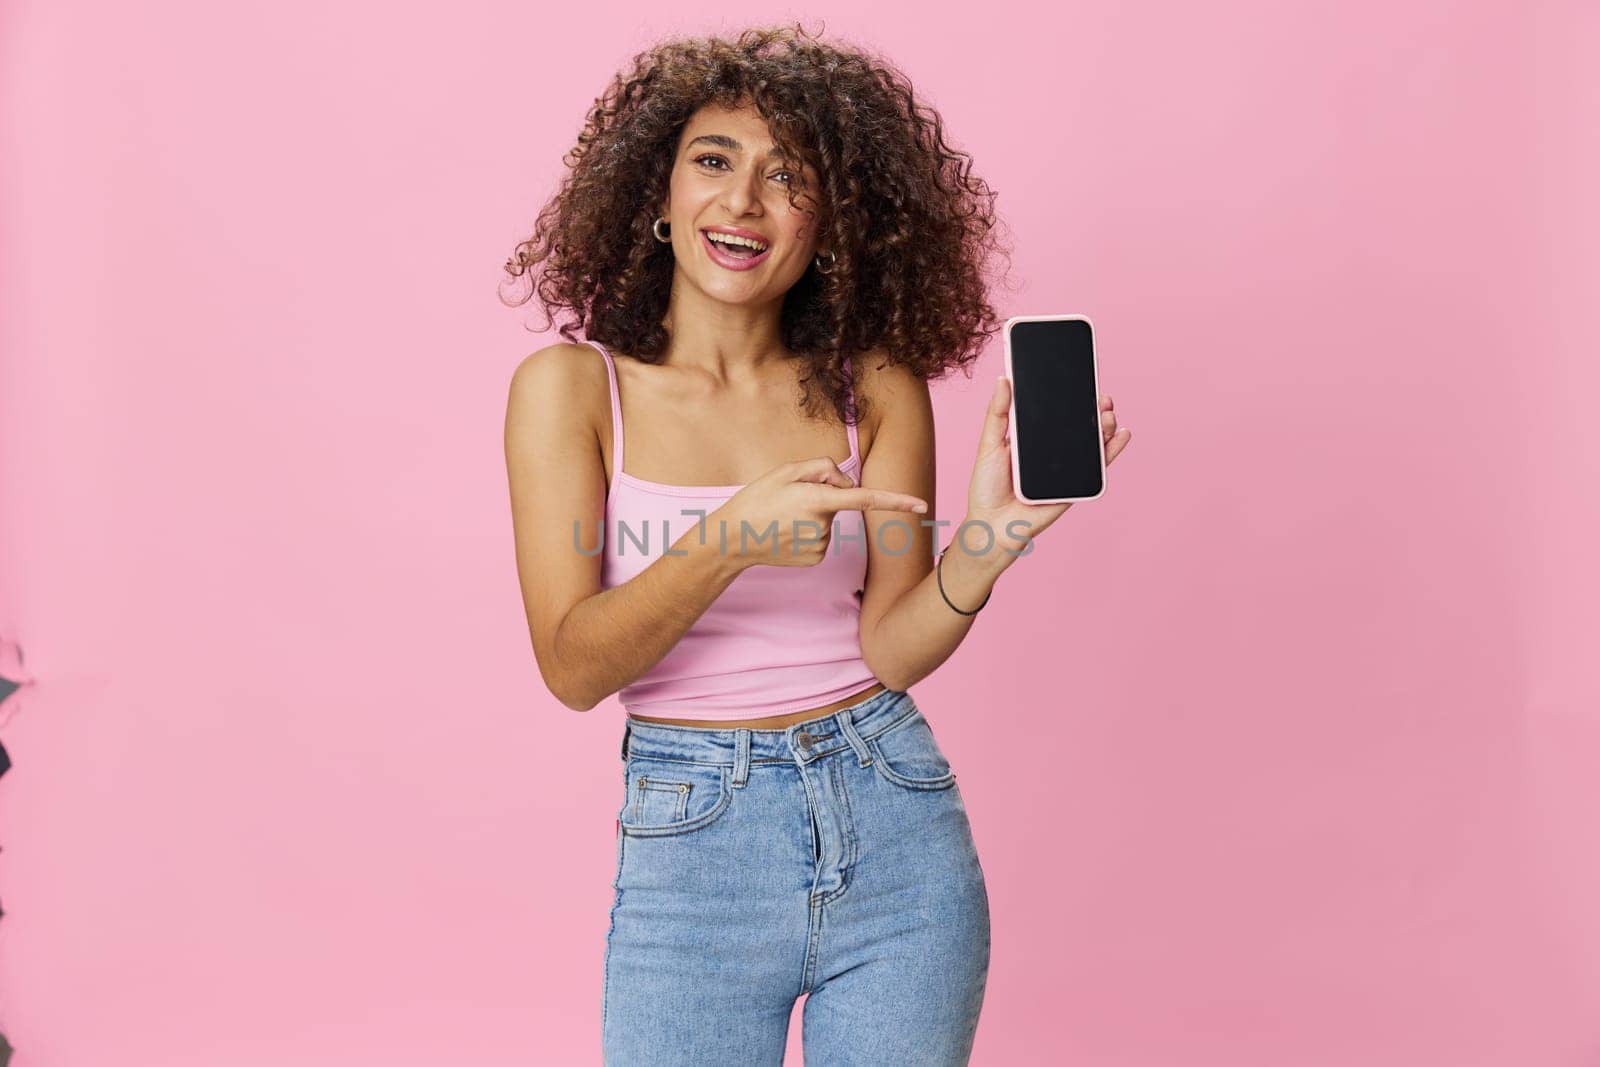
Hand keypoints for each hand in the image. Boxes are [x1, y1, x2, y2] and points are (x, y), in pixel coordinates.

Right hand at [711, 456, 927, 571]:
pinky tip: (788, 533)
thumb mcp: (785, 470)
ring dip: (813, 515)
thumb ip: (822, 467)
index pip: (865, 498)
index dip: (897, 501)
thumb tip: (845, 483)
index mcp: (817, 499)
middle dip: (823, 495)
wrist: (733, 539)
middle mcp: (823, 524)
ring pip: (830, 520)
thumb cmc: (758, 499)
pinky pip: (822, 537)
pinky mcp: (815, 558)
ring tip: (785, 518)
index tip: (922, 505)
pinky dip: (808, 532)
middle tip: (788, 500)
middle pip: (839, 500)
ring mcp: (820, 545)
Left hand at [964, 377, 1131, 555]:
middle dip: (1094, 408)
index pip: (1056, 411)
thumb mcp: (989, 443)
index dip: (1071, 396)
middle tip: (1101, 396)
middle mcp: (1052, 450)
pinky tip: (1122, 434)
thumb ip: (998, 413)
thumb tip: (1003, 379)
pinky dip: (1113, 451)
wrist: (992, 524)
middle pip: (1079, 424)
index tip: (1082, 378)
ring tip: (1108, 413)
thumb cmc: (987, 486)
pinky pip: (1098, 468)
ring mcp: (1066, 468)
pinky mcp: (1075, 485)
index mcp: (1033, 437)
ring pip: (1092, 443)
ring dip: (1105, 426)